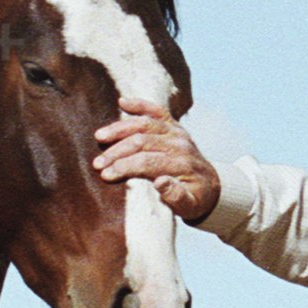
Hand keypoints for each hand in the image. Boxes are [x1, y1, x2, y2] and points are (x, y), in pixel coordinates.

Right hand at [95, 109, 221, 223]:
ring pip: (145, 124)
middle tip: (97, 163)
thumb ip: (176, 197)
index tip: (106, 175)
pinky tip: (122, 101)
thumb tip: (160, 182)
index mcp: (181, 164)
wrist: (210, 186)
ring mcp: (176, 132)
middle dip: (117, 152)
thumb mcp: (189, 206)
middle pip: (142, 142)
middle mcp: (179, 144)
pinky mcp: (174, 125)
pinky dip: (140, 105)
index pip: (147, 162)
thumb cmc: (195, 199)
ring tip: (100, 137)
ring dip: (120, 129)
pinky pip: (157, 111)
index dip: (124, 167)